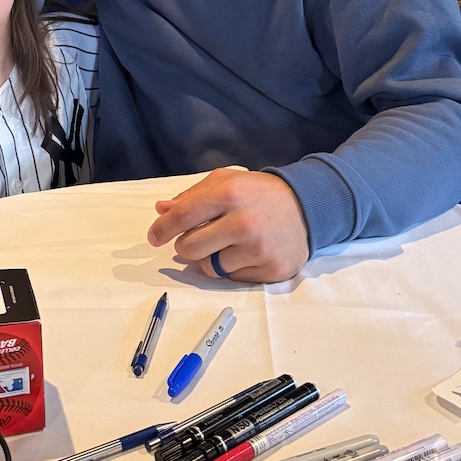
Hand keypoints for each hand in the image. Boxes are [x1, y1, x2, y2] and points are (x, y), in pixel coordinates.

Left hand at [147, 169, 310, 283]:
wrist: (306, 206)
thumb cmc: (258, 193)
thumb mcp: (226, 181)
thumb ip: (192, 195)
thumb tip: (161, 210)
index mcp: (228, 193)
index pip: (183, 216)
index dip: (162, 228)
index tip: (154, 236)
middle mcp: (242, 221)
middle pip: (190, 248)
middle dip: (185, 245)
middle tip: (196, 238)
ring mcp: (257, 248)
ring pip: (209, 267)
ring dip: (209, 258)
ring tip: (224, 243)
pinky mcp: (270, 269)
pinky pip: (233, 278)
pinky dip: (231, 268)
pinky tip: (245, 252)